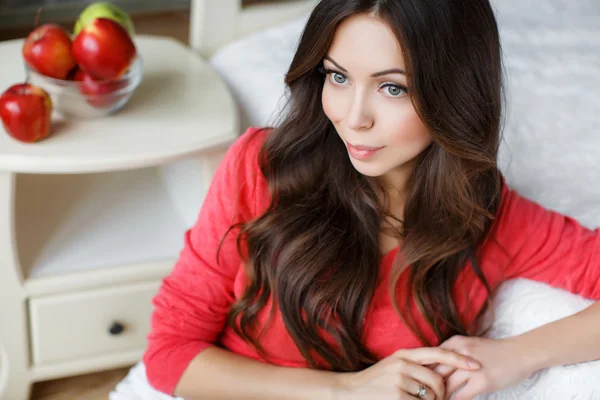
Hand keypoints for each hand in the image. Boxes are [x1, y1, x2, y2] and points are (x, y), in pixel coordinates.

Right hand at [335, 347, 480, 399]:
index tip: (476, 365)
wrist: (352, 391)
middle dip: (441, 393)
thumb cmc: (377, 380)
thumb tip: (444, 369)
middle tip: (435, 399)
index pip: (439, 352)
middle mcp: (403, 364)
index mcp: (405, 354)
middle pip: (438, 380)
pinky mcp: (397, 396)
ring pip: (431, 395)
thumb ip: (416, 364)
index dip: (459, 359)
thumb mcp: (395, 365)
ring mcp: (399, 380)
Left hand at [432, 336, 536, 399]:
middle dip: (427, 386)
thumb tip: (433, 368)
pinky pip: (461, 396)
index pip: (430, 358)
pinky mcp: (482, 381)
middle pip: (435, 372)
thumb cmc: (493, 351)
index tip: (418, 382)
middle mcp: (460, 353)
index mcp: (455, 343)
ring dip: (439, 396)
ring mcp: (471, 368)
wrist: (520, 353)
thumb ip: (452, 354)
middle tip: (422, 395)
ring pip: (445, 386)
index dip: (422, 371)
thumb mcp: (469, 345)